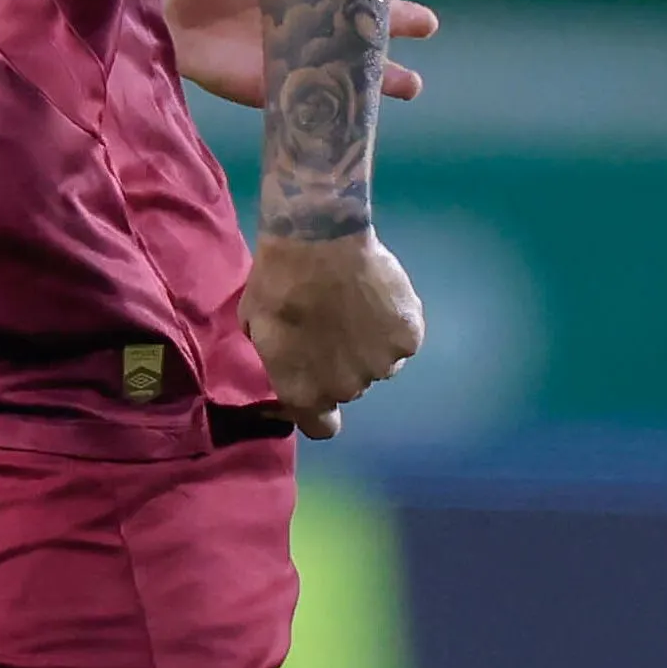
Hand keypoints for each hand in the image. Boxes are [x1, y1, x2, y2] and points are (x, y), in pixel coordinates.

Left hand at [161, 0, 434, 107]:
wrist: (162, 6)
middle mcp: (314, 17)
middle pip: (367, 23)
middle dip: (397, 24)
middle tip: (427, 23)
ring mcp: (300, 55)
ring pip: (354, 68)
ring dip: (383, 77)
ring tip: (410, 84)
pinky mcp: (277, 86)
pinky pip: (316, 100)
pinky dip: (340, 109)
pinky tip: (361, 115)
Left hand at [242, 229, 424, 436]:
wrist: (317, 241)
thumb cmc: (276, 282)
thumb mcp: (256, 327)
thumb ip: (278, 356)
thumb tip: (289, 361)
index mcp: (305, 391)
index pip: (321, 427)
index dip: (320, 411)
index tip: (317, 388)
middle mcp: (348, 388)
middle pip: (349, 387)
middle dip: (340, 364)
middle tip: (331, 326)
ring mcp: (384, 364)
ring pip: (380, 362)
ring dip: (369, 344)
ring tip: (356, 306)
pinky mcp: (410, 336)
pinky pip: (403, 338)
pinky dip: (394, 322)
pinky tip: (378, 296)